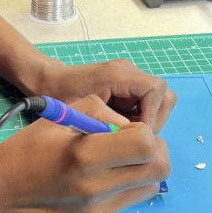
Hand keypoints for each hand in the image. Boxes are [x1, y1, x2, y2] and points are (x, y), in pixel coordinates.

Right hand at [0, 95, 169, 212]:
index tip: (126, 127)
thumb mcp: (58, 116)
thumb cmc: (27, 149)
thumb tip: (129, 124)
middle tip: (132, 141)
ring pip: (150, 186)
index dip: (143, 130)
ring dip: (143, 168)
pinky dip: (126, 184)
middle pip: (159, 169)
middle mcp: (95, 189)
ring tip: (117, 158)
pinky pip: (129, 200)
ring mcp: (98, 211)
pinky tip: (102, 176)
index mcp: (84, 156)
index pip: (145, 145)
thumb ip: (99, 111)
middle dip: (154, 149)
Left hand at [34, 58, 175, 132]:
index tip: (136, 134)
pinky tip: (119, 131)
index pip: (157, 91)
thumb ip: (110, 123)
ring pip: (157, 105)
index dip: (152, 115)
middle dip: (152, 121)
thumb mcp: (84, 110)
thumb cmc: (61, 95)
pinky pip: (145, 108)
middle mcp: (129, 73)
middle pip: (163, 98)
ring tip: (124, 136)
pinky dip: (137, 122)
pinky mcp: (127, 90)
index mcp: (120, 73)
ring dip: (145, 123)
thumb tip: (136, 138)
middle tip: (132, 139)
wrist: (48, 83)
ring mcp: (129, 81)